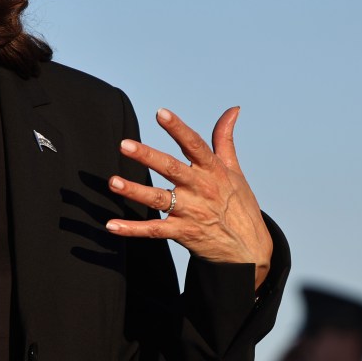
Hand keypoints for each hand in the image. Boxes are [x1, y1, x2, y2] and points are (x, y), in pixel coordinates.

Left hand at [105, 107, 272, 287]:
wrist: (250, 250)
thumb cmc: (240, 205)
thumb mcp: (235, 171)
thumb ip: (225, 140)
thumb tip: (233, 109)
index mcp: (213, 170)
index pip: (195, 144)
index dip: (178, 128)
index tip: (161, 113)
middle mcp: (201, 189)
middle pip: (171, 169)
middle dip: (147, 157)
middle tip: (124, 144)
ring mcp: (190, 212)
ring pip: (159, 199)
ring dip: (135, 191)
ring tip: (113, 182)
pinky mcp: (182, 233)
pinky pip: (154, 230)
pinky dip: (132, 229)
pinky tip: (111, 225)